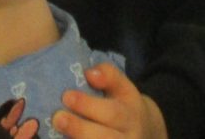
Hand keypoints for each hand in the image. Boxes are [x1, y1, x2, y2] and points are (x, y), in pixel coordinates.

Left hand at [52, 64, 167, 137]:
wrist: (145, 134)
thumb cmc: (123, 107)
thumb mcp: (122, 88)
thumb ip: (108, 76)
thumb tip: (90, 73)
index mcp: (130, 115)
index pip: (112, 111)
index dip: (89, 105)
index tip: (67, 95)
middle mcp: (128, 137)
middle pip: (105, 137)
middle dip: (80, 129)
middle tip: (58, 118)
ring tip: (58, 130)